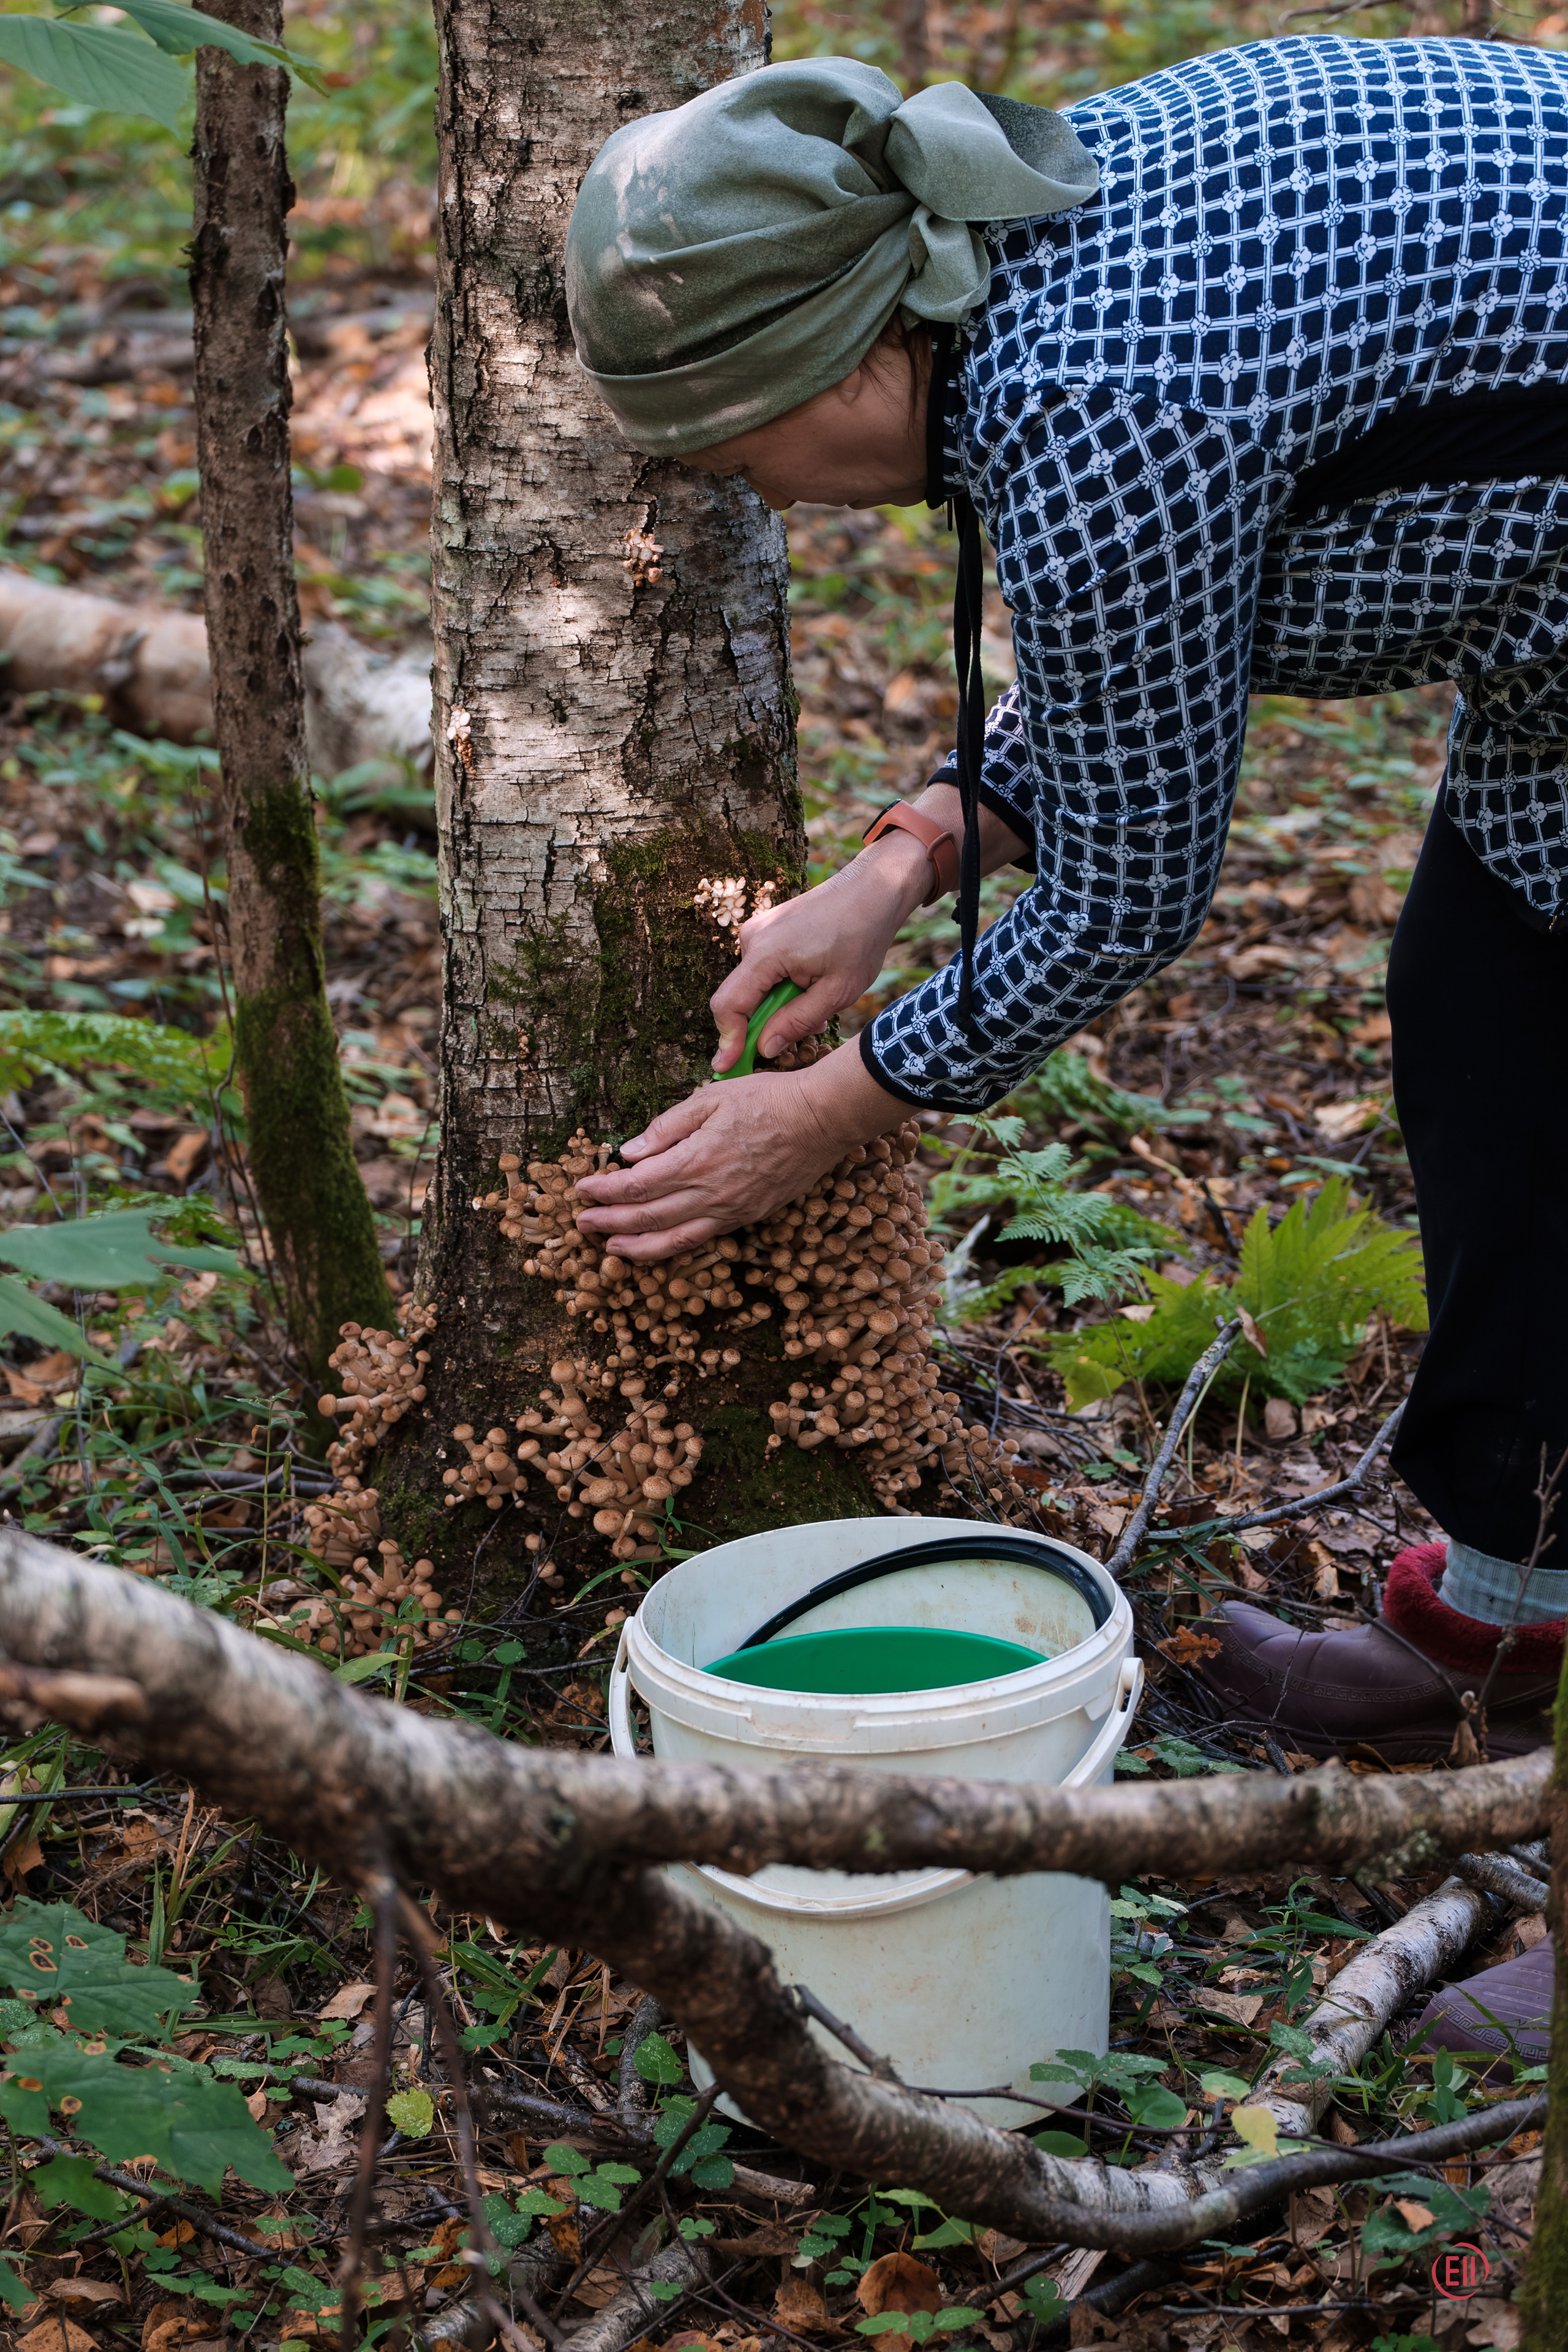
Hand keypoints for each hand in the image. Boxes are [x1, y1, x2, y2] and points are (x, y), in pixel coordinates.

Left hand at [575, 1041, 902, 1258]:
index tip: (582, 1188)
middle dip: (608, 1220)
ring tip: (609, 1245)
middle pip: (646, 1216)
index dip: (604, 1190)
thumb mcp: (711, 1098)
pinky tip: (655, 1244)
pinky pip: (700, 1239)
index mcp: (696, 1158)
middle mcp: (710, 1192)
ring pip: (672, 1239)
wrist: (822, 1119)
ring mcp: (730, 1210)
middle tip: (581, 1222)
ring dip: (635, 1245)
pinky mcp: (746, 1217)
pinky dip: (671, 1246)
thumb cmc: (768, 1099)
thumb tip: (629, 1152)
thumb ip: (667, 1127)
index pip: (637, 1184)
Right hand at [710, 830, 933, 1069]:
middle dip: (764, 1022)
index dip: (727, 1041)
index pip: (729, 1005)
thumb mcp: (836, 992)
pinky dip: (782, 984)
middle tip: (805, 1029)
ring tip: (820, 1000)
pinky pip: (762, 969)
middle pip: (739, 997)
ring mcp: (757, 930)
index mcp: (766, 954)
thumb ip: (795, 1022)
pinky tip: (813, 982)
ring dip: (779, 1003)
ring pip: (754, 985)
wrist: (874, 889)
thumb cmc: (861, 937)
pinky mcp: (766, 928)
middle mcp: (753, 938)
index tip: (727, 1067)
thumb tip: (763, 1048)